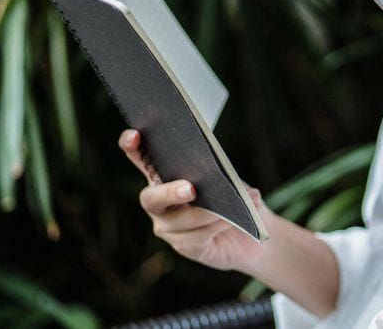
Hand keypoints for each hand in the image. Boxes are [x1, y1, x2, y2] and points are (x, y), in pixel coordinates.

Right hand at [120, 128, 271, 271]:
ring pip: (180, 220)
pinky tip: (232, 220)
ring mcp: (168, 228)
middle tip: (191, 189)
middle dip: (169, 192)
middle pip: (150, 198)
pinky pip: (197, 237)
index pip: (140, 159)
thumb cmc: (235, 201)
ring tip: (232, 206)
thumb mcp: (230, 181)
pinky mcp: (185, 247)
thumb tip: (222, 176)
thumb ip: (220, 176)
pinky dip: (216, 225)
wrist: (251, 237)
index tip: (135, 135)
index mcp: (164, 177)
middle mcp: (159, 204)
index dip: (131, 147)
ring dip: (207, 212)